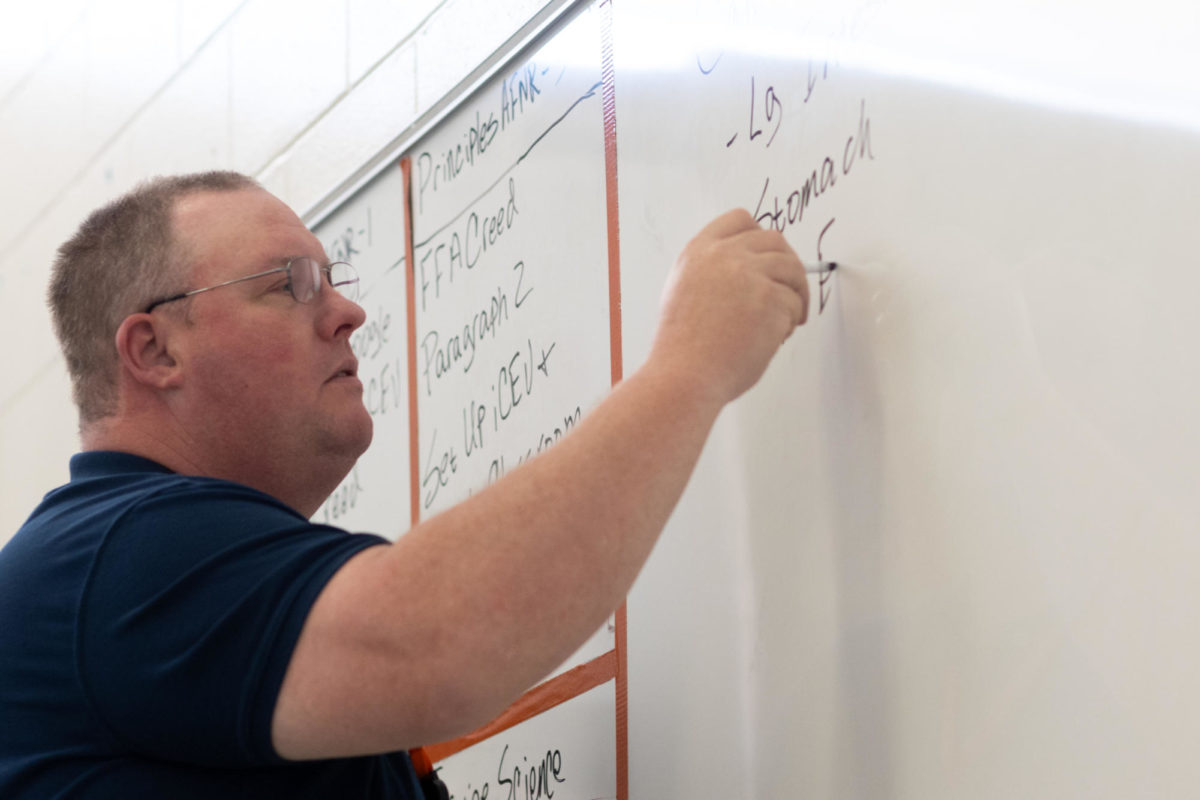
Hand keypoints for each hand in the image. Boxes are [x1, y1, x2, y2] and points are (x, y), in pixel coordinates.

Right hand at [649, 208, 809, 405]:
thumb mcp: (683, 291)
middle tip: (790, 290)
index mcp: (699, 251)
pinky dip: (790, 323)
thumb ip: (713, 271)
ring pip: (792, 269)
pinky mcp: (771, 299)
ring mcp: (749, 275)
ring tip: (784, 322)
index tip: (767, 258)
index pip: (740, 219)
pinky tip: (773, 339)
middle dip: (787, 265)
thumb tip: (751, 267)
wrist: (685, 376)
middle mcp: (724, 255)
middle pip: (775, 240)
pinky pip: (795, 303)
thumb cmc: (683, 348)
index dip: (759, 237)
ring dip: (795, 294)